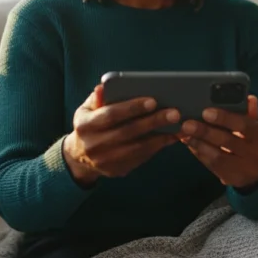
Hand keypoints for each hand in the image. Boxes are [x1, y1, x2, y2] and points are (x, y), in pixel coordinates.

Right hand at [63, 85, 179, 185]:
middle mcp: (93, 145)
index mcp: (85, 125)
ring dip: (160, 136)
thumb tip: (104, 86)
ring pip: (137, 148)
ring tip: (177, 125)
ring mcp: (105, 161)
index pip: (111, 114)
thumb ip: (97, 98)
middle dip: (153, 121)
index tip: (153, 101)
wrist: (80, 156)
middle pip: (128, 132)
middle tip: (174, 113)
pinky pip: (141, 158)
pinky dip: (157, 147)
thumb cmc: (90, 124)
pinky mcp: (117, 170)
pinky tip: (171, 137)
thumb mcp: (87, 109)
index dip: (132, 108)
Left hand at [178, 95, 257, 189]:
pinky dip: (200, 154)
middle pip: (228, 141)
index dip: (224, 118)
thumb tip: (249, 98)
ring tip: (185, 134)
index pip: (244, 124)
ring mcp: (246, 169)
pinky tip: (191, 144)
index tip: (206, 112)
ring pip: (218, 156)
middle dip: (205, 132)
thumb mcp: (255, 126)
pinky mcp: (233, 179)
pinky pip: (213, 166)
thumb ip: (250, 113)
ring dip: (199, 144)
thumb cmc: (252, 140)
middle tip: (188, 124)